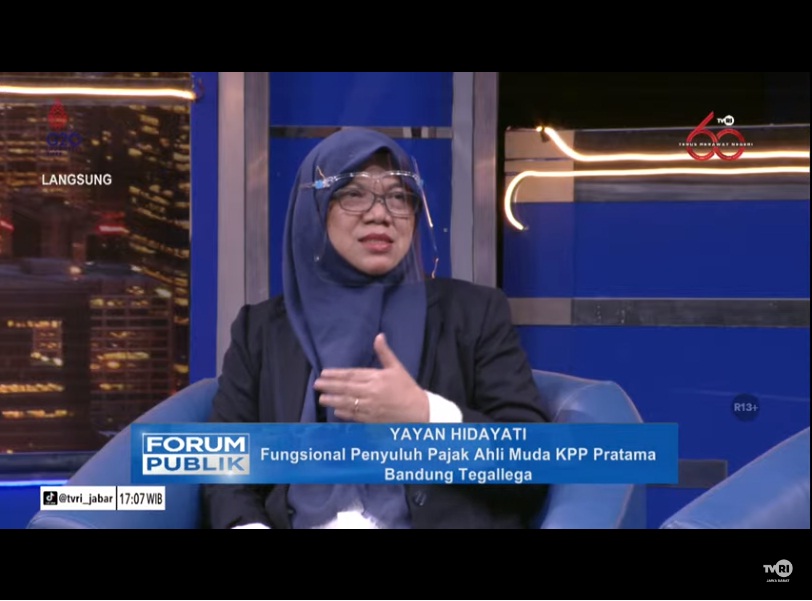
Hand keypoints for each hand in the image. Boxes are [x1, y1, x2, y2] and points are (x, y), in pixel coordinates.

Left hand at [314, 333, 428, 422]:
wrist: (419, 411)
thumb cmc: (407, 388)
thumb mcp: (397, 368)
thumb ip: (384, 353)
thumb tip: (379, 336)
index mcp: (376, 378)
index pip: (352, 375)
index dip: (336, 374)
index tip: (324, 373)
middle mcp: (371, 392)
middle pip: (346, 388)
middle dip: (330, 386)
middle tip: (316, 384)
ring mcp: (370, 407)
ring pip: (347, 402)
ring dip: (333, 400)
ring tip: (321, 398)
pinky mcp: (372, 419)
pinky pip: (354, 415)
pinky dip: (344, 413)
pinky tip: (335, 411)